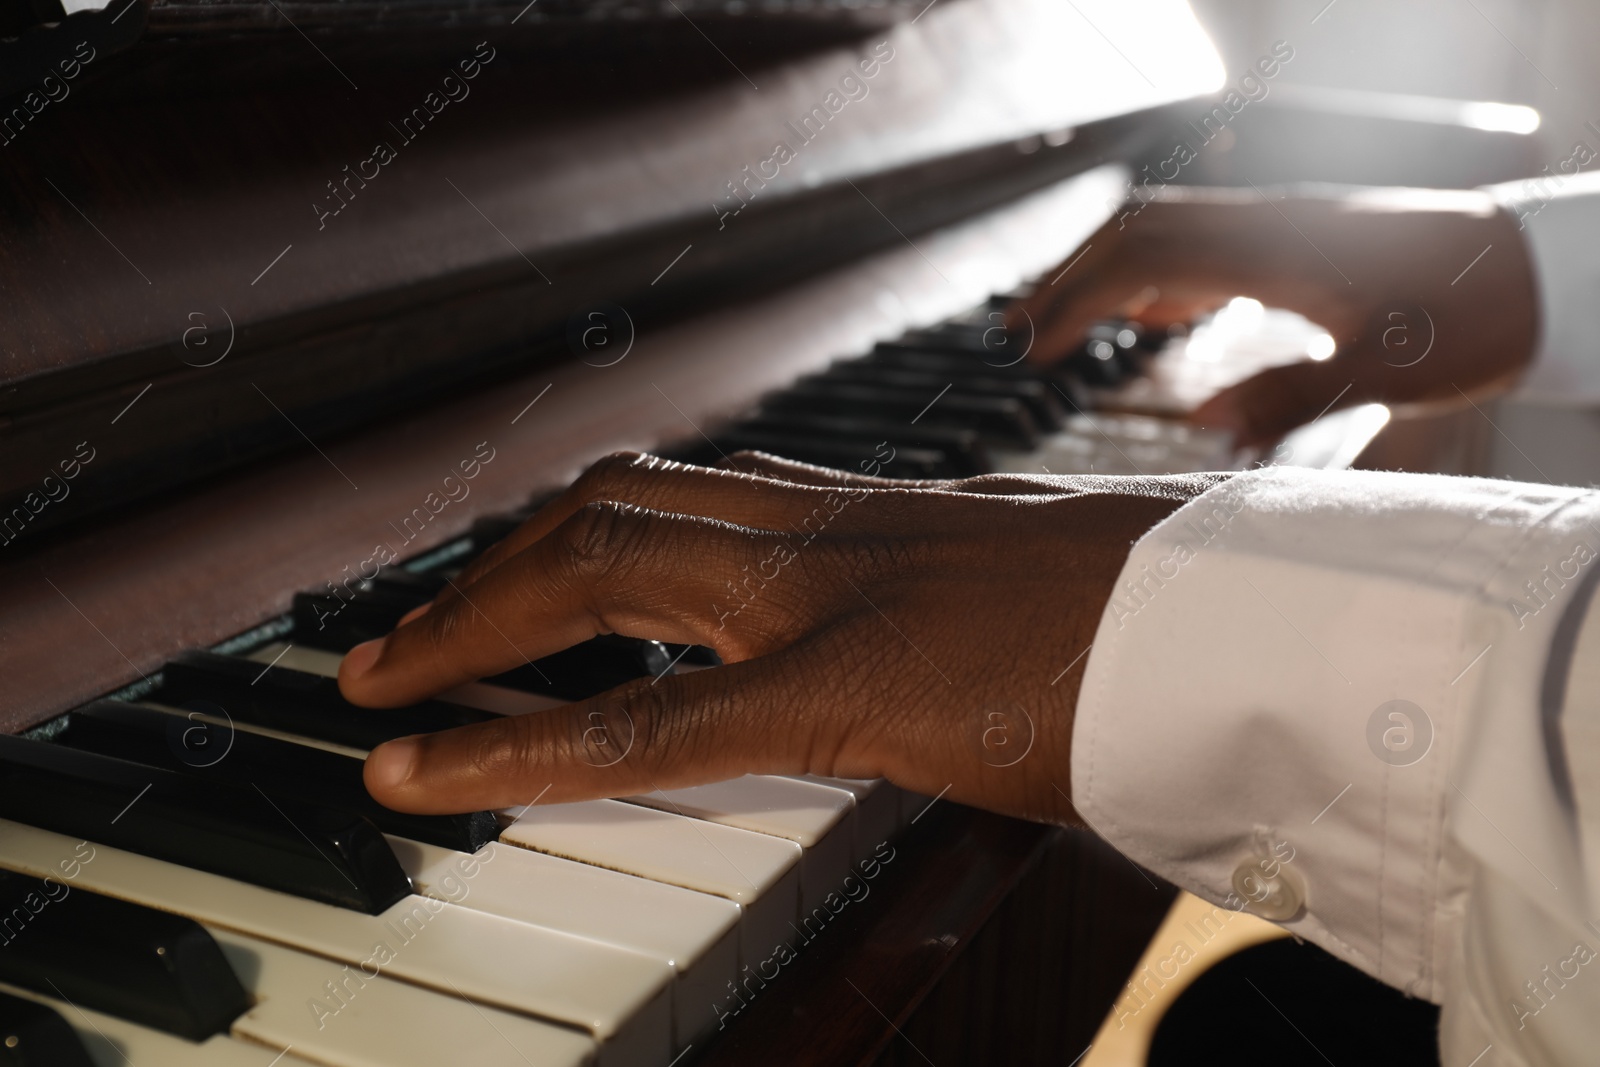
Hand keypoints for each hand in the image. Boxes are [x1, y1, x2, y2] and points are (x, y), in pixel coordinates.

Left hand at [338, 451, 1225, 822]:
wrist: (1257, 625)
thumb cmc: (1167, 623)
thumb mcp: (1033, 604)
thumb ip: (957, 621)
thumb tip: (941, 660)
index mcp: (878, 518)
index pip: (692, 495)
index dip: (581, 526)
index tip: (515, 564)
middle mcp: (832, 534)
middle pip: (612, 511)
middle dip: (493, 566)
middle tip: (409, 627)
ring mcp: (830, 597)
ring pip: (599, 569)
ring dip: (475, 620)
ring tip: (388, 679)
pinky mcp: (843, 687)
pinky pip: (645, 723)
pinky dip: (517, 747)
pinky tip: (428, 771)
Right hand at [1010, 185, 1538, 445]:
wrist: (1538, 269)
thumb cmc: (1473, 318)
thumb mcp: (1389, 368)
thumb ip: (1292, 395)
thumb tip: (1204, 423)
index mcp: (1270, 251)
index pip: (1140, 260)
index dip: (1075, 301)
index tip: (1030, 347)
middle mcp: (1263, 226)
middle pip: (1133, 231)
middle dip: (1067, 278)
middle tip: (1017, 332)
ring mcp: (1277, 227)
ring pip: (1163, 230)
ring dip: (1105, 272)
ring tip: (1063, 322)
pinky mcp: (1296, 239)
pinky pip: (1202, 241)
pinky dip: (1156, 274)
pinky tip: (1156, 318)